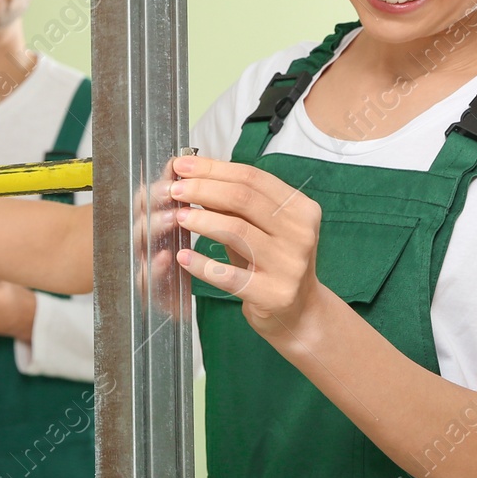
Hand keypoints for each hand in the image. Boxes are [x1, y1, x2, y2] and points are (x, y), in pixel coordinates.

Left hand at [169, 153, 325, 341]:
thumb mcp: (263, 226)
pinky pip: (230, 275)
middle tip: (175, 190)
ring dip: (201, 220)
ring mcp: (289, 264)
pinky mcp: (274, 294)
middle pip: (243, 198)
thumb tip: (195, 176)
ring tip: (178, 216)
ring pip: (236, 230)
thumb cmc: (275, 261)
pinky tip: (183, 257)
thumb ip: (236, 203)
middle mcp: (300, 233)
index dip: (213, 168)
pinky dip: (202, 265)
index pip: (253, 178)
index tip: (183, 166)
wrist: (300, 311)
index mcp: (301, 209)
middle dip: (203, 189)